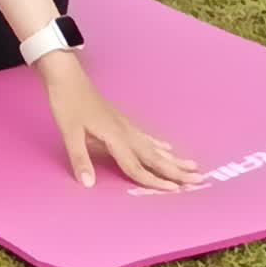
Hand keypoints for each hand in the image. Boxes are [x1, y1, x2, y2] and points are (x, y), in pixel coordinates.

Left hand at [39, 56, 197, 190]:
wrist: (66, 76)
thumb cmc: (66, 103)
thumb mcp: (69, 132)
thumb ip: (80, 158)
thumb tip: (88, 184)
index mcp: (114, 137)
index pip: (136, 166)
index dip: (154, 180)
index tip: (174, 191)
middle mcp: (124, 132)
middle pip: (154, 157)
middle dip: (176, 170)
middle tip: (199, 179)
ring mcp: (125, 125)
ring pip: (153, 146)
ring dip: (173, 158)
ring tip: (192, 166)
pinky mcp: (121, 120)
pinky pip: (145, 136)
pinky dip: (159, 144)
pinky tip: (168, 147)